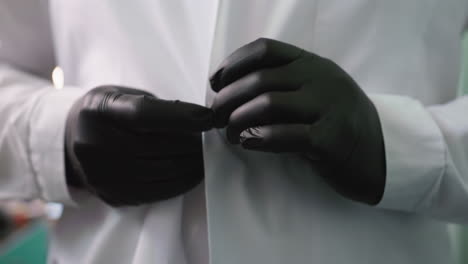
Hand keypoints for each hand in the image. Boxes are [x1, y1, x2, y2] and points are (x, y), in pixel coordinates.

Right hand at [65, 86, 212, 205]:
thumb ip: (156, 107)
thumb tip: (198, 120)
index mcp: (99, 110)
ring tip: (204, 155)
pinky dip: (181, 182)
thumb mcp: (123, 95)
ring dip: (191, 164)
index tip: (209, 118)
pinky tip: (193, 173)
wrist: (71, 139)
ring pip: (161, 171)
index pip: (145, 114)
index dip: (182, 116)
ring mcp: (101, 173)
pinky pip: (156, 192)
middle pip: (157, 145)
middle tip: (209, 139)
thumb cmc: (107, 113)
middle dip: (192, 143)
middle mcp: (94, 143)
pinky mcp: (111, 194)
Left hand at [210, 38, 385, 204]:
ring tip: (230, 134)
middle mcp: (320, 79)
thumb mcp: (315, 91)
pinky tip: (248, 143)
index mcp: (312, 64)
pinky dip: (259, 138)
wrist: (380, 152)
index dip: (233, 64)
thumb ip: (283, 84)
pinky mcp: (330, 139)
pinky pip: (285, 135)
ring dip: (238, 120)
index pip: (265, 49)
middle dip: (227, 98)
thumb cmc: (337, 121)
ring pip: (268, 103)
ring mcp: (328, 108)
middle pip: (259, 79)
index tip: (215, 83)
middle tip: (215, 117)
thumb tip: (229, 91)